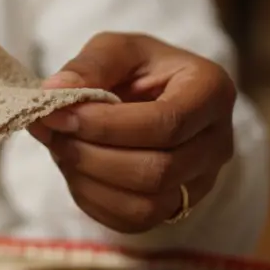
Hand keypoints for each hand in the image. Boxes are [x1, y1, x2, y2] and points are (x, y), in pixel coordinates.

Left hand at [27, 32, 236, 233]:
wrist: (149, 95)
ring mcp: (201, 182)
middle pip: (157, 171)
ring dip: (89, 180)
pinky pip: (133, 221)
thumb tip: (54, 91)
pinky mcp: (177, 207)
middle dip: (92, 155)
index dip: (106, 125)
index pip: (166, 123)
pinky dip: (93, 200)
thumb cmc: (137, 68)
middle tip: (53, 132)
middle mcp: (217, 143)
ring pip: (146, 205)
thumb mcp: (115, 49)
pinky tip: (77, 170)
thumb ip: (89, 65)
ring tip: (62, 148)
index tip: (58, 114)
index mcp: (211, 91)